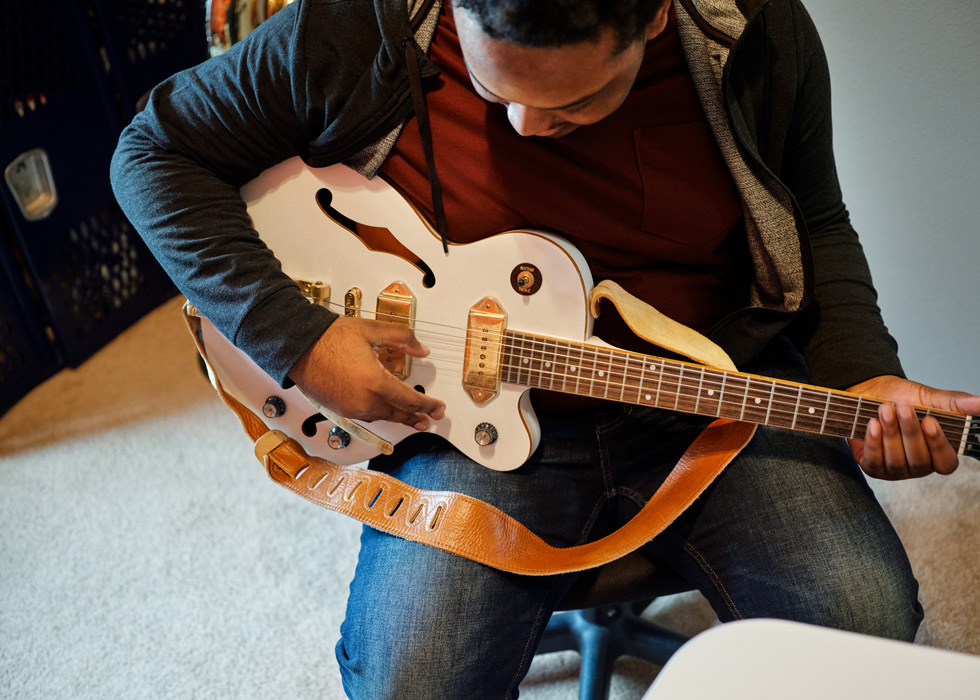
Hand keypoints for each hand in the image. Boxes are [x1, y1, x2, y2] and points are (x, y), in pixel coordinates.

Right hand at [289, 317, 444, 430]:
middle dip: (417, 417)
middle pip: (398, 413)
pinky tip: (386, 411)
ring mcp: (351, 408)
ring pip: (382, 417)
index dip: (427, 405)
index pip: (410, 400)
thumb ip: (402, 338)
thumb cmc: (329, 338)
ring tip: (412, 419)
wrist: (298, 346)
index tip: (438, 407)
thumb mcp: (372, 331)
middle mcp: (364, 401)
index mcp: (375, 382)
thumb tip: (421, 349)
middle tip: (430, 419)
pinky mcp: (340, 410)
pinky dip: (380, 414)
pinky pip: (367, 416)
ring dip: (398, 417)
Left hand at [846, 375, 979, 479]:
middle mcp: (918, 465)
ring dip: (890, 433)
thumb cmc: (900, 398)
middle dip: (909, 431)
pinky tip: (872, 425)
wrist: (869, 392)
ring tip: (884, 410)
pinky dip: (873, 443)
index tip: (930, 421)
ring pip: (896, 462)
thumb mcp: (929, 398)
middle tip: (901, 407)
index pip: (946, 463)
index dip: (938, 445)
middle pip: (919, 460)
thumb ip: (955, 403)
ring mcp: (895, 470)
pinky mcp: (873, 467)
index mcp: (937, 453)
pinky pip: (874, 463)